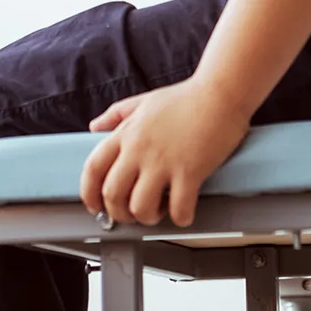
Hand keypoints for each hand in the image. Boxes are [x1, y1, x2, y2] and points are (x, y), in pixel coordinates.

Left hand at [80, 78, 250, 228]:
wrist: (221, 92)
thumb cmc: (187, 97)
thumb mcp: (143, 101)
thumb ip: (116, 115)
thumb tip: (94, 126)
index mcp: (126, 133)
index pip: (93, 169)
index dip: (88, 194)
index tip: (95, 206)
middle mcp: (139, 149)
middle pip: (112, 195)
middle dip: (119, 213)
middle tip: (132, 213)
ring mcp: (163, 161)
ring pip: (140, 207)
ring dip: (148, 218)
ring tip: (160, 210)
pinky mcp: (189, 171)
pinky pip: (178, 208)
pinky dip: (180, 218)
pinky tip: (184, 212)